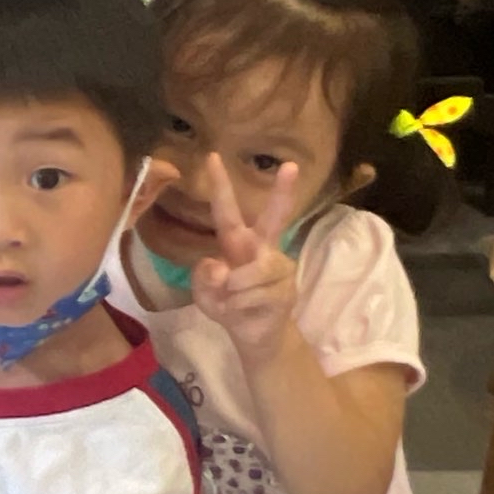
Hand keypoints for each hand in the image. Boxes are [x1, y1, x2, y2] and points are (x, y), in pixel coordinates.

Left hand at [191, 152, 303, 366]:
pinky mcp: (287, 289)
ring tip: (234, 301)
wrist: (257, 337)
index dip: (220, 186)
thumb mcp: (205, 294)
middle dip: (282, 193)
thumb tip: (220, 266)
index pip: (226, 211)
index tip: (211, 156)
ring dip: (233, 292)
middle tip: (290, 166)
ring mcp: (279, 267)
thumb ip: (203, 278)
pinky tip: (245, 311)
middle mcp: (263, 249)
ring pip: (250, 273)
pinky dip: (240, 306)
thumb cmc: (230, 306)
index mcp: (239, 243)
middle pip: (274, 218)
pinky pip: (254, 295)